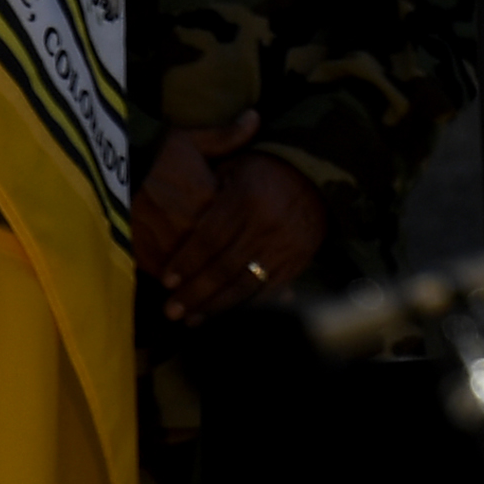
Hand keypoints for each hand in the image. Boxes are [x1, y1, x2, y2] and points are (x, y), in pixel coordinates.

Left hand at [135, 114, 327, 324]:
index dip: (187, 262)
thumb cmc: (263, 172)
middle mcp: (266, 225)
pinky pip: (267, 292)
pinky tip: (221, 315)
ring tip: (191, 319)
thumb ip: (205, 189)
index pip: (210, 237)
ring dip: (215, 306)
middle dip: (195, 293)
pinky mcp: (296, 263)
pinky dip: (243, 306)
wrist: (316, 178)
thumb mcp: (235, 164)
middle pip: (224, 267)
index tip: (166, 281)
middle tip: (170, 311)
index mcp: (246, 198)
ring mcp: (284, 247)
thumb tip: (173, 219)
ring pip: (244, 285)